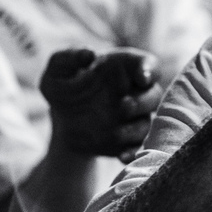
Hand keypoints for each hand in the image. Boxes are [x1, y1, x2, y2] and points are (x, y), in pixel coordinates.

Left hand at [40, 48, 164, 162]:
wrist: (62, 119)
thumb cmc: (64, 85)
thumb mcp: (58, 69)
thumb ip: (69, 57)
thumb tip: (89, 55)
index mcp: (125, 69)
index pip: (149, 64)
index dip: (150, 69)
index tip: (142, 77)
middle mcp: (136, 92)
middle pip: (154, 95)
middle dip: (143, 101)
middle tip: (124, 106)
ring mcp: (135, 117)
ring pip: (148, 123)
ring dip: (136, 128)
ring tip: (115, 133)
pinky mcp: (129, 140)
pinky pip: (138, 147)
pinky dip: (134, 152)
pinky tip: (123, 156)